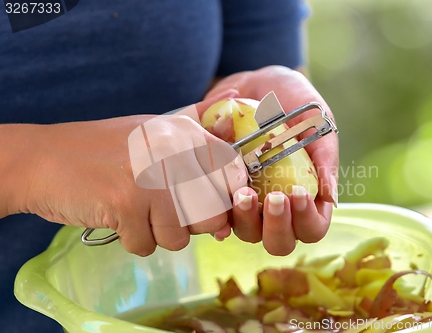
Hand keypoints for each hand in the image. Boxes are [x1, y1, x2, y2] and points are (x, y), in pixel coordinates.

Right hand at [2, 91, 246, 255]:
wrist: (44, 160)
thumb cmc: (105, 152)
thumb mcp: (154, 132)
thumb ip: (197, 139)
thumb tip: (236, 144)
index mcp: (184, 131)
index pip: (232, 173)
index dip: (224, 197)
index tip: (205, 202)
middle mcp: (174, 150)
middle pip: (212, 213)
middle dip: (190, 223)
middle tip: (162, 210)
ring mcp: (151, 178)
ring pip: (181, 236)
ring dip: (158, 234)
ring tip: (136, 212)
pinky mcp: (127, 205)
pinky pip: (147, 245)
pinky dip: (132, 240)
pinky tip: (117, 218)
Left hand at [205, 65, 338, 255]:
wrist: (257, 84)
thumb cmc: (295, 104)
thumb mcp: (319, 123)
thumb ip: (325, 158)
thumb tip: (330, 199)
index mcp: (306, 196)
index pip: (313, 228)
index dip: (307, 220)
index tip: (298, 193)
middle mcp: (277, 206)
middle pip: (279, 242)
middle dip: (277, 227)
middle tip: (274, 198)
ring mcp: (249, 202)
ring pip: (247, 233)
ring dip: (246, 220)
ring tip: (244, 192)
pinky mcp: (221, 192)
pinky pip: (217, 215)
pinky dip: (216, 213)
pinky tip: (218, 196)